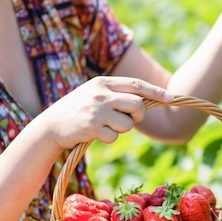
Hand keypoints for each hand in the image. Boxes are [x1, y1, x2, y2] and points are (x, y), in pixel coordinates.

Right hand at [40, 76, 172, 149]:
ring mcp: (96, 111)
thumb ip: (117, 94)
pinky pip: (114, 137)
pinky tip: (95, 134)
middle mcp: (101, 94)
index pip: (136, 85)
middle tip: (130, 118)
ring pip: (128, 123)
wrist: (50, 126)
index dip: (156, 92)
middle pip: (137, 105)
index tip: (171, 97)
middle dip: (139, 115)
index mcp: (103, 82)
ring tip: (105, 125)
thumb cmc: (78, 109)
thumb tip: (146, 99)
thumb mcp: (95, 94)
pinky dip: (109, 138)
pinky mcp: (92, 128)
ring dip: (122, 128)